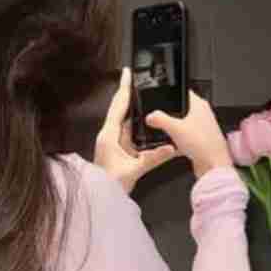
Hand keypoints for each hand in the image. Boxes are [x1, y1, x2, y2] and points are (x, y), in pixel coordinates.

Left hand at [94, 67, 177, 192]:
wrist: (100, 197)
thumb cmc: (110, 184)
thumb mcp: (134, 170)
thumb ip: (153, 158)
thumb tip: (171, 148)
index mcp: (109, 135)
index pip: (118, 106)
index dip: (125, 88)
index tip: (127, 73)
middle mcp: (108, 134)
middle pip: (119, 107)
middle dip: (127, 91)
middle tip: (134, 76)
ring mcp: (112, 140)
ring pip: (123, 117)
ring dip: (131, 104)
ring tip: (141, 91)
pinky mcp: (116, 147)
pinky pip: (126, 128)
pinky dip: (134, 119)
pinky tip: (141, 116)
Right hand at [145, 90, 232, 178]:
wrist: (213, 165)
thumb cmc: (203, 144)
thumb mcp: (174, 128)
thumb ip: (159, 119)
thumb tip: (151, 116)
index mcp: (199, 105)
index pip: (183, 91)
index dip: (170, 93)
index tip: (160, 98)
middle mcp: (202, 114)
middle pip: (180, 109)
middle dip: (168, 114)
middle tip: (158, 119)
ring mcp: (202, 127)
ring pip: (182, 123)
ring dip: (173, 129)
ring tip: (165, 133)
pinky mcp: (200, 139)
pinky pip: (184, 136)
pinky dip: (177, 140)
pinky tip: (171, 146)